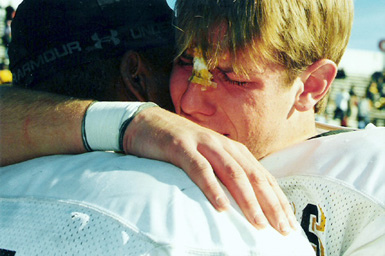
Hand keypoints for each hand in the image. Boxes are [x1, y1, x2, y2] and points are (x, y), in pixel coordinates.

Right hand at [122, 107, 296, 234]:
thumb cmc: (184, 147)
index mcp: (235, 150)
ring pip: (232, 173)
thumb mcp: (211, 159)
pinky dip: (212, 188)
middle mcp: (224, 146)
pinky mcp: (182, 148)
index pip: (263, 177)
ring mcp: (204, 145)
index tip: (289, 224)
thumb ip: (228, 174)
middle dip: (271, 204)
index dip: (278, 201)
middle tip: (282, 229)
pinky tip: (221, 207)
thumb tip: (248, 201)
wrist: (151, 124)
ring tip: (258, 223)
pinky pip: (200, 169)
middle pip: (254, 176)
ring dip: (247, 200)